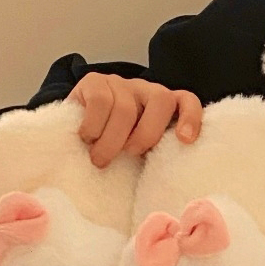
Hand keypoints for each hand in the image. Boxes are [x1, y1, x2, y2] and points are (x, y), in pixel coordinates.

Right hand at [66, 74, 202, 166]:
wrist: (73, 131)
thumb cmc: (113, 146)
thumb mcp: (137, 152)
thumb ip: (154, 156)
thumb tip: (165, 184)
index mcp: (163, 107)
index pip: (187, 101)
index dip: (191, 118)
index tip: (185, 140)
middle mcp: (146, 90)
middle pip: (161, 100)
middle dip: (147, 134)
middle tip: (129, 154)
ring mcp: (121, 83)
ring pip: (126, 108)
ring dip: (112, 140)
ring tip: (100, 159)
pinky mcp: (94, 81)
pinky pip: (100, 102)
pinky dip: (94, 126)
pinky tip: (87, 138)